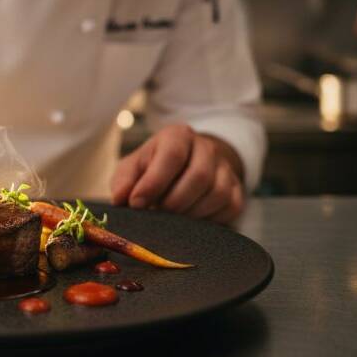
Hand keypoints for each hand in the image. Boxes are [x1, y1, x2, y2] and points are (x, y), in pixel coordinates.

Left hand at [110, 124, 244, 223]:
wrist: (186, 166)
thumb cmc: (153, 168)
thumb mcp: (133, 167)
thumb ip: (123, 180)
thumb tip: (120, 198)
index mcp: (177, 136)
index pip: (172, 155)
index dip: (154, 182)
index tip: (137, 203)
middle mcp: (205, 148)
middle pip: (200, 176)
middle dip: (175, 201)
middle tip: (158, 214)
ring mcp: (225, 168)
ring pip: (218, 193)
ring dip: (192, 213)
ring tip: (172, 219)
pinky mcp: (237, 189)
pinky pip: (230, 207)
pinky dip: (209, 220)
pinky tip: (191, 221)